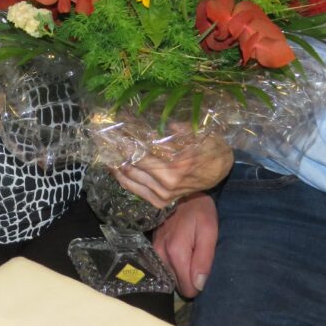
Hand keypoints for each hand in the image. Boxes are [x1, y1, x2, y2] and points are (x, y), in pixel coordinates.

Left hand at [112, 137, 232, 207]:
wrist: (223, 171)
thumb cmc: (211, 149)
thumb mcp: (198, 134)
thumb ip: (177, 129)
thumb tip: (157, 123)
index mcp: (174, 168)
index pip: (139, 154)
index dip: (123, 143)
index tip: (110, 132)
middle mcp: (165, 185)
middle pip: (131, 167)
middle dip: (115, 153)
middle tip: (102, 140)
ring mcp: (162, 196)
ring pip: (129, 180)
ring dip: (116, 166)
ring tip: (105, 152)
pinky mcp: (161, 202)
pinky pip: (135, 191)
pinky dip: (124, 179)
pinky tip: (116, 168)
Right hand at [152, 193, 217, 297]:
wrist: (181, 192)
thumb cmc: (199, 210)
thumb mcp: (209, 230)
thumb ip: (204, 259)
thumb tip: (199, 286)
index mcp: (176, 252)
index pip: (187, 288)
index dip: (198, 283)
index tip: (205, 268)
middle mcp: (161, 254)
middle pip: (178, 284)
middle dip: (189, 276)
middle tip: (198, 256)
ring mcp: (154, 250)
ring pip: (170, 277)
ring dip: (181, 270)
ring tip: (190, 252)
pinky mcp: (152, 246)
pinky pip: (164, 267)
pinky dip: (174, 263)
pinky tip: (181, 250)